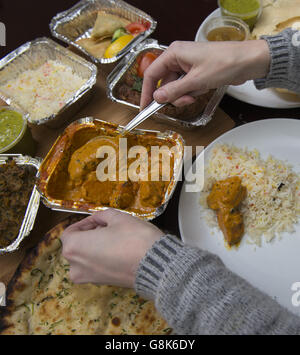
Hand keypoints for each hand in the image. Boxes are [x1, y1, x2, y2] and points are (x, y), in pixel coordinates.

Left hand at [61, 209, 163, 287]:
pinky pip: (95, 267)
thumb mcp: (117, 217)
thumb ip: (102, 215)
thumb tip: (98, 219)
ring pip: (86, 257)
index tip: (97, 219)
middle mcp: (75, 266)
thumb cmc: (134, 239)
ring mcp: (88, 278)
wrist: (155, 265)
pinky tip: (117, 249)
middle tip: (107, 226)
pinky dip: (101, 257)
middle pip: (76, 246)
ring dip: (95, 246)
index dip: (84, 223)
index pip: (70, 232)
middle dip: (89, 234)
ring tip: (114, 237)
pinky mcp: (101, 284)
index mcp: (74, 247)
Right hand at [140, 40, 269, 108]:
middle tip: (184, 100)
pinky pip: (186, 87)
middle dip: (173, 96)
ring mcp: (187, 66)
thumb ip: (174, 91)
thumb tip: (157, 98)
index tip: (145, 107)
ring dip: (184, 95)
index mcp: (174, 53)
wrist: (247, 61)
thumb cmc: (224, 63)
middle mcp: (178, 58)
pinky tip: (203, 89)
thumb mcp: (196, 81)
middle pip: (164, 83)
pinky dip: (192, 92)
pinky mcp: (196, 72)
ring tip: (197, 93)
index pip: (152, 74)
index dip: (147, 92)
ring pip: (176, 87)